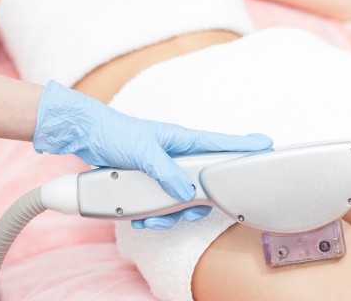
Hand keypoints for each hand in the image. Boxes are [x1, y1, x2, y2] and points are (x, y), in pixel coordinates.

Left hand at [33, 81, 272, 228]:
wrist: (85, 136)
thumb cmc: (113, 131)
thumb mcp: (142, 151)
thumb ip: (166, 173)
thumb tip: (185, 193)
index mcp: (180, 140)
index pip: (219, 143)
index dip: (243, 146)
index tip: (266, 145)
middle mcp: (175, 155)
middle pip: (202, 182)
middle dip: (195, 202)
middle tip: (187, 211)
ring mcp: (162, 170)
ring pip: (180, 199)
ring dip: (168, 214)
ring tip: (151, 218)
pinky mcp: (148, 182)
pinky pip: (160, 205)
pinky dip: (152, 216)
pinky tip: (140, 218)